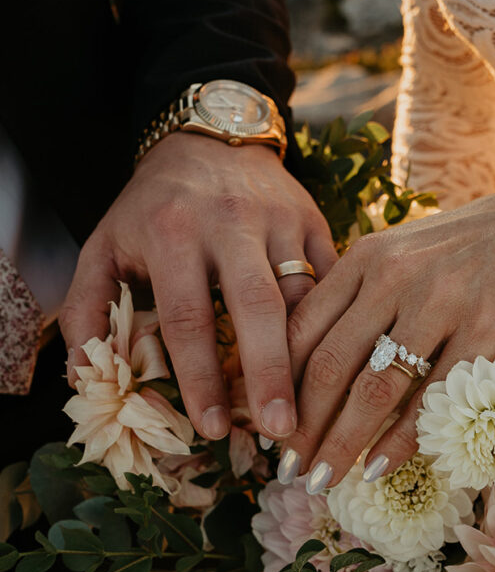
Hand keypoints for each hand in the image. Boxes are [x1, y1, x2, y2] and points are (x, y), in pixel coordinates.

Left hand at [59, 134, 336, 441]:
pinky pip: (330, 277)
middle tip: (281, 431)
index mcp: (172, 232)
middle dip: (271, 372)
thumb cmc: (152, 207)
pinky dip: (334, 321)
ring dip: (310, 355)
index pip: (188, 317)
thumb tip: (85, 378)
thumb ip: (87, 308)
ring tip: (313, 409)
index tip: (213, 428)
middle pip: (258, 306)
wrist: (207, 140)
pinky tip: (333, 363)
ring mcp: (279, 219)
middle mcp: (230, 222)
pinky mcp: (314, 218)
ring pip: (305, 295)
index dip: (200, 378)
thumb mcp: (104, 246)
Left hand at [283, 184, 494, 490]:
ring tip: (322, 479)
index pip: (302, 328)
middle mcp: (395, 277)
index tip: (266, 428)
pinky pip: (434, 398)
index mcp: (366, 259)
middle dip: (302, 426)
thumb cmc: (465, 253)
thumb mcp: (400, 258)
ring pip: (375, 388)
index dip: (276, 384)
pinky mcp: (488, 329)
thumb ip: (357, 300)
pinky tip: (381, 468)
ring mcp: (442, 303)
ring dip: (342, 443)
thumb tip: (307, 369)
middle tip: (288, 469)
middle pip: (329, 365)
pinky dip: (403, 441)